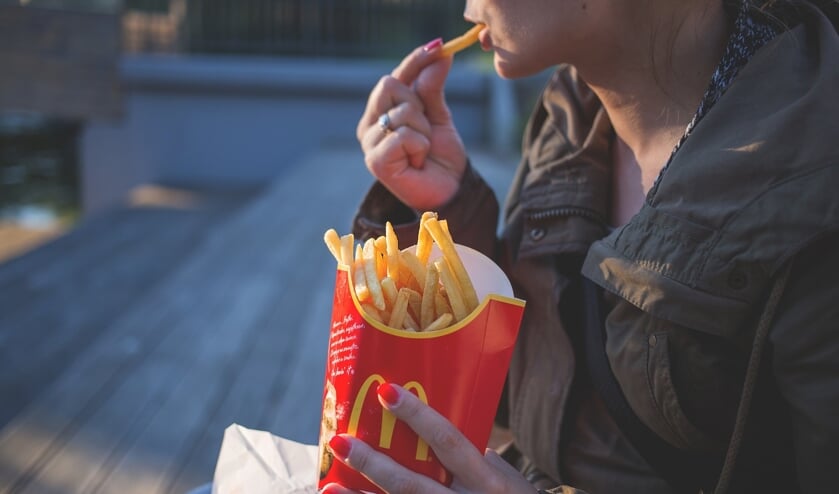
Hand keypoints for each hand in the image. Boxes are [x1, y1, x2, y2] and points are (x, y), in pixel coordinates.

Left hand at [321, 383, 536, 493]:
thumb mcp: (507, 480)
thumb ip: (473, 459)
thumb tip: (435, 435)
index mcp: (487, 481)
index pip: (449, 442)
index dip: (417, 417)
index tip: (385, 391)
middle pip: (412, 485)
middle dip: (372, 463)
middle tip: (340, 441)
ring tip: (328, 484)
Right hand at [356, 41, 467, 211]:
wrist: (449, 191)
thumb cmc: (440, 157)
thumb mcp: (439, 116)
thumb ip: (433, 87)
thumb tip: (440, 53)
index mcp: (380, 112)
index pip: (393, 76)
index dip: (414, 60)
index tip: (439, 45)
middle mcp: (369, 126)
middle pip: (389, 85)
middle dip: (418, 104)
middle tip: (426, 130)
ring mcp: (369, 144)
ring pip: (401, 111)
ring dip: (423, 131)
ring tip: (423, 151)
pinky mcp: (375, 161)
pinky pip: (403, 135)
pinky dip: (420, 146)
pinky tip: (418, 162)